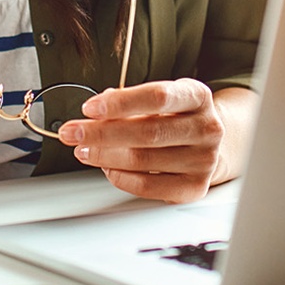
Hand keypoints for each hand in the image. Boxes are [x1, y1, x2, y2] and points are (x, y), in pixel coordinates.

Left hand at [57, 78, 228, 203]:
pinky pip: (147, 186)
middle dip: (101, 133)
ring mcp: (204, 160)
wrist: (211, 144)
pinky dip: (120, 177)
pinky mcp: (195, 187)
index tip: (90, 108)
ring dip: (104, 155)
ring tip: (84, 149)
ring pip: (142, 160)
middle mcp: (206, 127)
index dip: (120, 103)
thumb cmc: (177, 118)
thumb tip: (96, 112)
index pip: (157, 97)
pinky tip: (106, 167)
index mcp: (197, 96)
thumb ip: (130, 102)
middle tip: (73, 132)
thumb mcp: (163, 98)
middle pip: (147, 131)